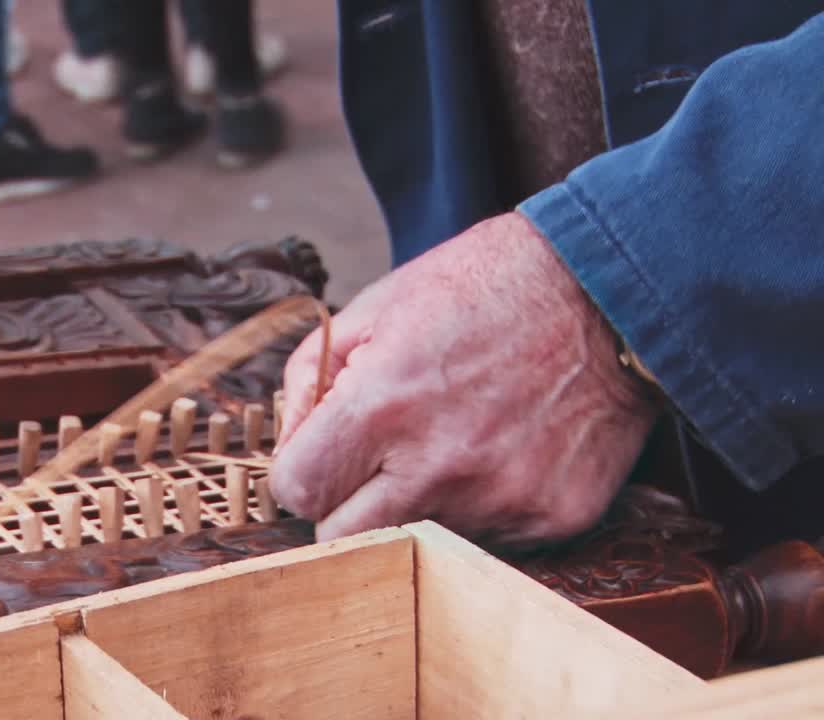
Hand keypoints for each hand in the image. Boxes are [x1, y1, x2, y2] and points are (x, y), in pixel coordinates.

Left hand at [270, 212, 658, 549]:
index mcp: (384, 405)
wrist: (611, 290)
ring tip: (451, 441)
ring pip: (417, 539)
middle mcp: (439, 465)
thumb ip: (314, 375)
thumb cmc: (485, 287)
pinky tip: (500, 450)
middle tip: (371, 464)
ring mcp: (499, 498)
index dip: (300, 473)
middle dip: (344, 506)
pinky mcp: (550, 517)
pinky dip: (479, 505)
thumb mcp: (378, 305)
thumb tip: (291, 439)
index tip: (320, 457)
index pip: (299, 491)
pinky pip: (486, 538)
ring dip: (417, 504)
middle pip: (345, 540)